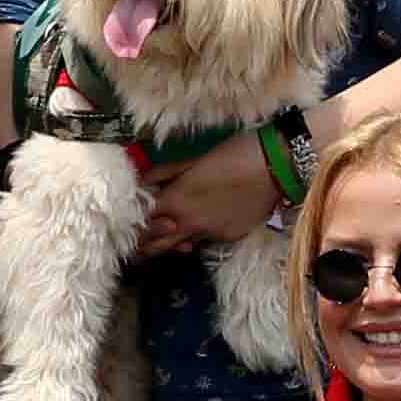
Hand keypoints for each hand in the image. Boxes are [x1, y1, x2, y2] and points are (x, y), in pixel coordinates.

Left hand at [138, 127, 285, 255]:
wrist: (274, 166)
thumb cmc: (232, 154)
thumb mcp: (192, 160)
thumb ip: (165, 174)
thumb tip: (144, 181)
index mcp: (176, 201)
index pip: (143, 223)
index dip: (133, 226)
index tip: (126, 226)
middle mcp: (189, 223)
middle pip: (156, 244)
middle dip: (144, 246)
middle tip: (135, 246)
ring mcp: (210, 234)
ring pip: (181, 245)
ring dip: (171, 243)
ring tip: (164, 238)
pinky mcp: (229, 237)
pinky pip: (206, 239)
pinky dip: (200, 233)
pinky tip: (202, 222)